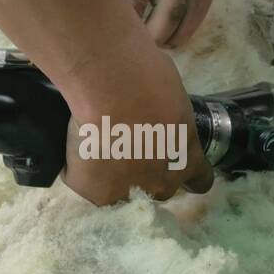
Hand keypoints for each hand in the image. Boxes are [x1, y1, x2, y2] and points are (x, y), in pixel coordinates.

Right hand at [61, 49, 213, 204]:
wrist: (111, 91)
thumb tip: (157, 118)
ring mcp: (128, 193)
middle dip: (147, 174)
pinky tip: (74, 152)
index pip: (199, 180)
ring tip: (96, 152)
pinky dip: (79, 171)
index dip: (184, 170)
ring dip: (114, 180)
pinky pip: (85, 185)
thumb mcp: (174, 100)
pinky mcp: (94, 193)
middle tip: (129, 147)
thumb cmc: (148, 78)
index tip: (173, 158)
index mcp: (187, 158)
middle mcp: (161, 183)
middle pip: (159, 190)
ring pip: (121, 195)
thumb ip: (169, 121)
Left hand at [82, 0, 212, 47]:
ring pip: (193, 3)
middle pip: (171, 4)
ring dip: (179, 33)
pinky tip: (173, 37)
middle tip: (137, 52)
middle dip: (157, 36)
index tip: (119, 46)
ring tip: (160, 49)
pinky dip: (191, 23)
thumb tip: (80, 25)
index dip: (131, 25)